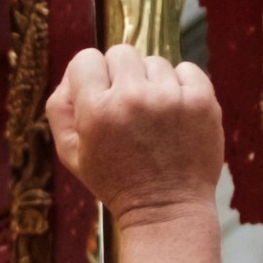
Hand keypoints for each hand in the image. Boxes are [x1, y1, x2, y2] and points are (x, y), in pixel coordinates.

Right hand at [47, 46, 227, 220]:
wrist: (167, 210)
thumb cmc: (116, 182)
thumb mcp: (71, 154)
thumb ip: (60, 108)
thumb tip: (72, 75)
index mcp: (97, 110)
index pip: (86, 59)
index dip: (90, 77)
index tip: (99, 98)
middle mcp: (133, 98)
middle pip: (120, 53)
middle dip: (120, 76)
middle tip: (128, 109)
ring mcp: (170, 97)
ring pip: (154, 62)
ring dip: (152, 83)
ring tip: (155, 118)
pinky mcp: (202, 100)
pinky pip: (186, 69)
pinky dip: (181, 85)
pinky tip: (176, 112)